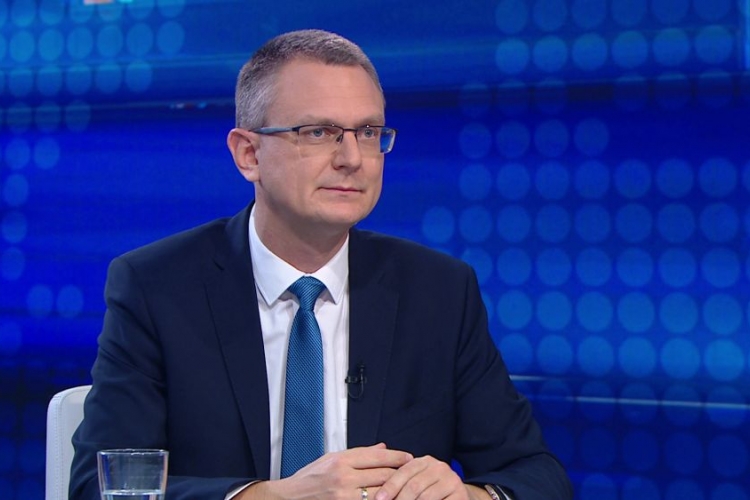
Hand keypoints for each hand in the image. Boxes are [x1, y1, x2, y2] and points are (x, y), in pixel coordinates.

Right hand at [242, 443, 412, 499]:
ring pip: (381, 491)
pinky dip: (381, 498)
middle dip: (400, 473)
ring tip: (405, 487)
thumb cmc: (309, 478)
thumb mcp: (331, 458)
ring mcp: (344, 495)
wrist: (289, 498)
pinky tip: (388, 497)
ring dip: (394, 490)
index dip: (398, 457)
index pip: (378, 455)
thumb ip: (358, 454)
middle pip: (383, 474)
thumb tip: (382, 448)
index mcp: (341, 459)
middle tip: (413, 473)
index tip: (409, 458)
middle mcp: (344, 476)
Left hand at [374, 456, 491, 499]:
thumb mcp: (417, 482)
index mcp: (425, 462)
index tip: (379, 499)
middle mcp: (439, 467)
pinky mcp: (461, 495)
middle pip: (414, 486)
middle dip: (399, 499)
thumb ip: (400, 482)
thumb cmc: (430, 492)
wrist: (458, 497)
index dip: (390, 486)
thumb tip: (378, 494)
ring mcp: (452, 481)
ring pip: (426, 497)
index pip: (404, 472)